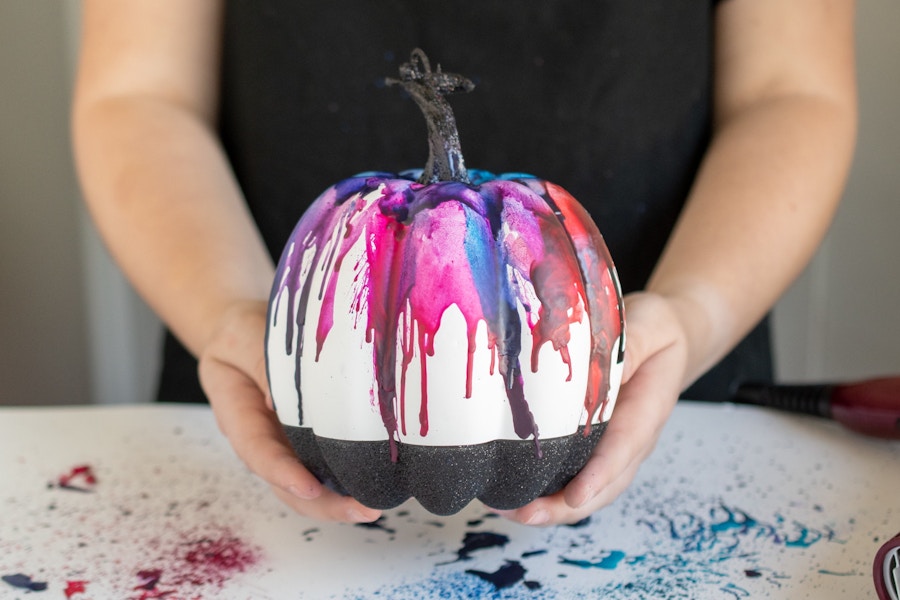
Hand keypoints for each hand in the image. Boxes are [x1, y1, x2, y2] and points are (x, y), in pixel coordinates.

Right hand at [197, 301, 382, 522]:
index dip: (283, 474)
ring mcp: (291, 443)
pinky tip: (380, 483)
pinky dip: (353, 478)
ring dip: (342, 501)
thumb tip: (281, 397)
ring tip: (377, 507)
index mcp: (239, 417)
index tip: (310, 489)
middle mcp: (267, 440)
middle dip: (325, 505)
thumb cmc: (241, 333)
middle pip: (289, 486)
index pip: (259, 453)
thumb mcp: (241, 338)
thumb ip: (260, 363)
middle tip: (364, 510)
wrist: (248, 331)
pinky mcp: (316, 438)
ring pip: (313, 485)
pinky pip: (332, 464)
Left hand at [492, 292, 687, 525]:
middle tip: (524, 514)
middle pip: (603, 487)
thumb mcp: (651, 327)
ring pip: (587, 491)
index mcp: (645, 413)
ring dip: (551, 508)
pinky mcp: (594, 445)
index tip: (575, 496)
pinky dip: (547, 492)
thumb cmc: (658, 332)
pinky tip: (513, 495)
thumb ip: (629, 347)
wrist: (667, 337)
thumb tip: (596, 363)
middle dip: (564, 507)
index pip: (622, 451)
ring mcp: (613, 448)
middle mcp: (630, 440)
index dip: (598, 476)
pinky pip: (574, 476)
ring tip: (509, 512)